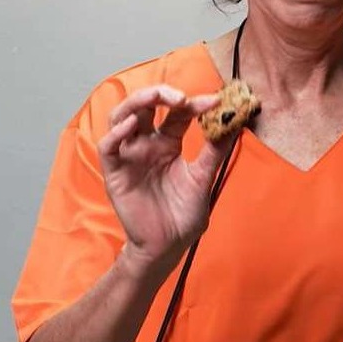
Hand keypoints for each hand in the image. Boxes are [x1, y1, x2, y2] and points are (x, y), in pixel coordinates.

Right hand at [97, 85, 228, 274]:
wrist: (167, 247)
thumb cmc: (183, 216)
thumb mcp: (203, 180)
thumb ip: (214, 152)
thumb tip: (234, 123)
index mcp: (169, 144)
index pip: (178, 114)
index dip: (194, 104)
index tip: (215, 102)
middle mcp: (147, 145)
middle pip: (146, 106)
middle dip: (161, 94)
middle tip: (180, 96)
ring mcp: (129, 156)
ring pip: (122, 117)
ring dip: (137, 102)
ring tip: (156, 98)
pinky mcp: (115, 173)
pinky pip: (108, 147)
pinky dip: (117, 133)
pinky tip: (133, 125)